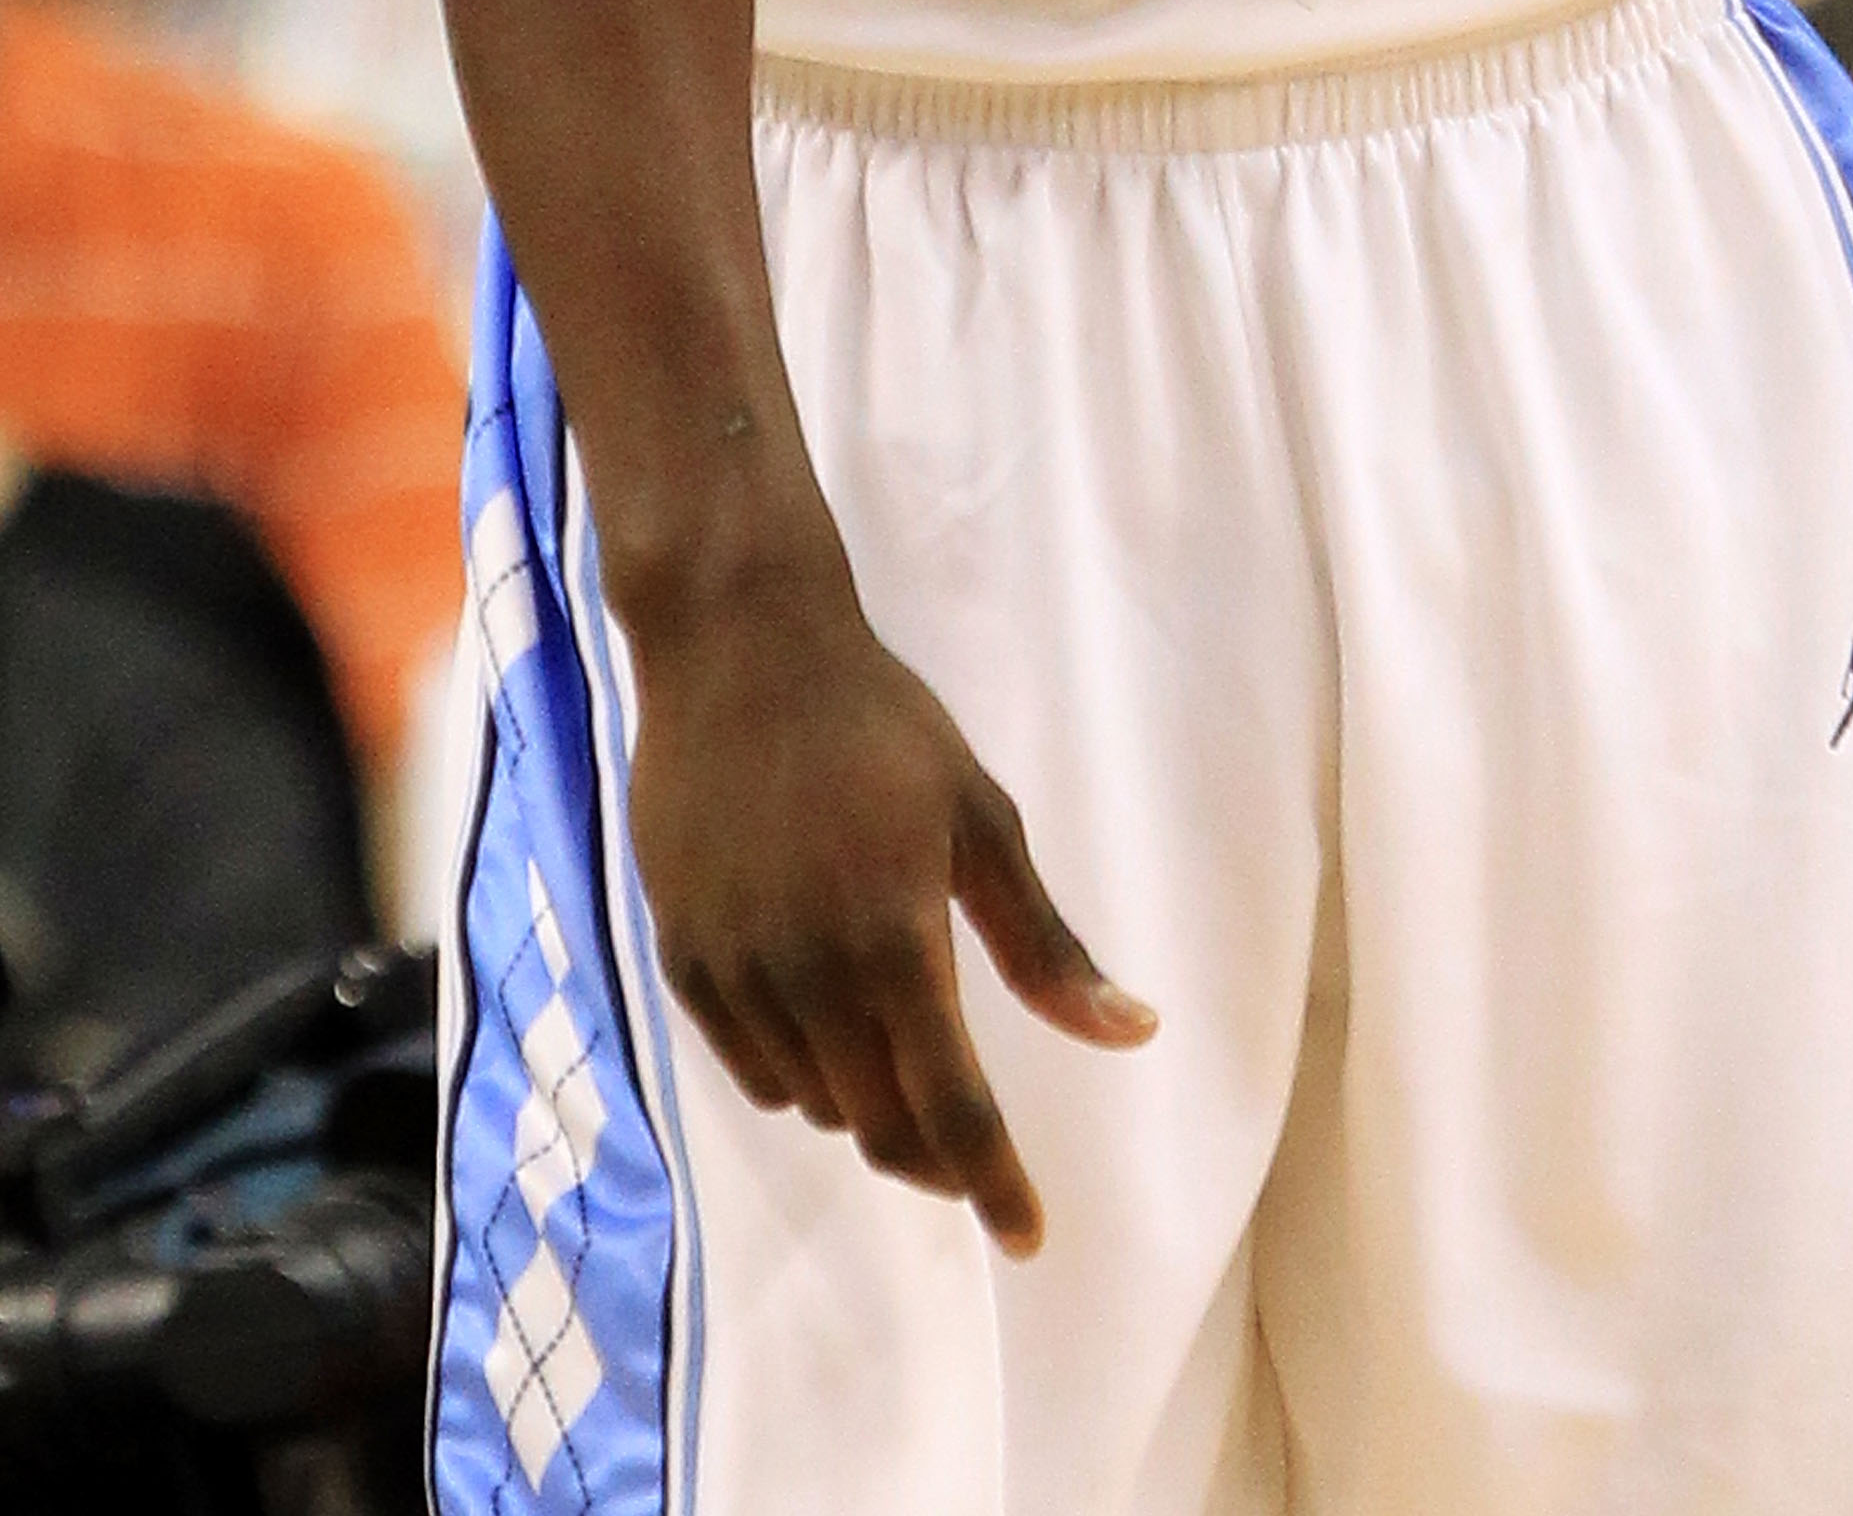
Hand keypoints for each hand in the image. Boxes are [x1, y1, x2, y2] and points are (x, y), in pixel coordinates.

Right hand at [628, 552, 1152, 1255]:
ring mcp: (736, 976)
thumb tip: (1131, 1033)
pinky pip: (755, 1072)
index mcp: (895, 941)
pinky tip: (831, 1026)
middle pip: (881, 1127)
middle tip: (977, 1154)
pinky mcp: (683, 963)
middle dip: (939, 1160)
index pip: (952, 1109)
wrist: (738, 653)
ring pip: (818, 1107)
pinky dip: (804, 1077)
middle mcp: (808, 978)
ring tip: (903, 1056)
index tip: (1029, 1237)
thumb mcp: (981, 819)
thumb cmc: (881, 726)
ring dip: (871, 1108)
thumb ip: (1046, 944)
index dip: (995, 1184)